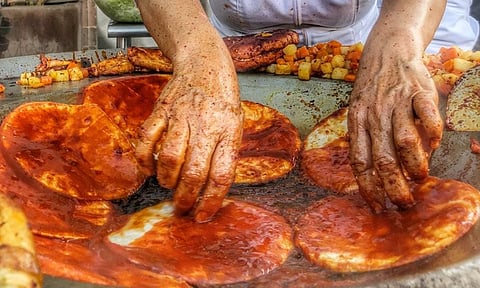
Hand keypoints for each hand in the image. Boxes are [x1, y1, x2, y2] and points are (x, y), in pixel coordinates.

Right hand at [135, 60, 242, 222]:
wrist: (204, 65)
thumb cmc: (221, 102)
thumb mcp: (234, 126)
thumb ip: (224, 154)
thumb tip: (211, 189)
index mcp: (228, 132)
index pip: (222, 175)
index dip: (211, 201)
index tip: (202, 215)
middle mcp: (205, 126)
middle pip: (194, 172)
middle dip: (186, 198)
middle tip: (182, 207)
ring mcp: (181, 118)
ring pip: (169, 158)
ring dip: (167, 180)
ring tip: (169, 185)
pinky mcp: (161, 111)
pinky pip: (146, 140)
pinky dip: (144, 160)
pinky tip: (148, 169)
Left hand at [348, 34, 442, 212]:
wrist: (388, 52)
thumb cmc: (373, 89)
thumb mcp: (359, 112)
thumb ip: (367, 139)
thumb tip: (381, 173)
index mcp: (357, 122)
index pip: (359, 161)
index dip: (368, 187)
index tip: (376, 206)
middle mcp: (375, 114)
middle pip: (383, 158)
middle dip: (394, 187)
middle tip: (404, 202)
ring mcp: (397, 102)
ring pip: (405, 142)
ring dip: (415, 166)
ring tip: (420, 178)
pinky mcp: (419, 91)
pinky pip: (429, 117)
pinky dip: (433, 135)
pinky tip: (434, 145)